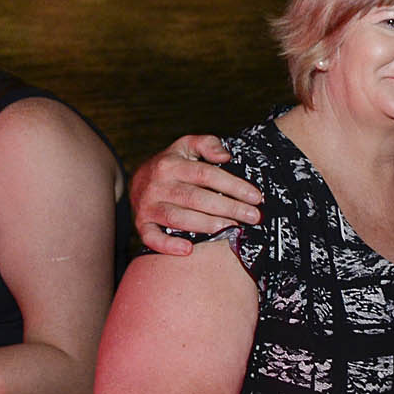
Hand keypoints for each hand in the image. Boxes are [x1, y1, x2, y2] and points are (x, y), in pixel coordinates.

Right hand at [133, 135, 262, 254]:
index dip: (234, 186)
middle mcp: (158, 185)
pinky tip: (188, 249)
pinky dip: (168, 246)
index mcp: (171, 164)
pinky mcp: (142, 224)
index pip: (207, 174)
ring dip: (207, 225)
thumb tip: (226, 156)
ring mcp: (148, 206)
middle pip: (197, 198)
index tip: (256, 197)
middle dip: (229, 208)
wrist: (137, 180)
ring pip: (179, 218)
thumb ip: (207, 144)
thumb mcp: (186, 146)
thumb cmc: (171, 164)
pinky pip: (152, 238)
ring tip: (232, 228)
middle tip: (253, 216)